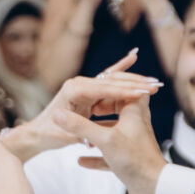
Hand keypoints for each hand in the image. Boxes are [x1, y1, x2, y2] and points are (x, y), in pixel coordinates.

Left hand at [3, 54, 159, 159]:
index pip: (104, 89)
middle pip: (111, 81)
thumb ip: (76, 132)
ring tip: (154, 82)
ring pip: (112, 80)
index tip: (143, 93)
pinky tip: (133, 56)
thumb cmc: (49, 134)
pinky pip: (107, 79)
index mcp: (73, 90)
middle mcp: (79, 83)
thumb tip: (86, 135)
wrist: (38, 132)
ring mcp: (83, 84)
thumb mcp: (64, 136)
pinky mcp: (87, 89)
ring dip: (133, 80)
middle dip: (134, 83)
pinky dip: (120, 68)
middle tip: (156, 85)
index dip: (125, 91)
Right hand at [52, 93, 166, 193]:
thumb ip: (80, 126)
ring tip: (78, 133)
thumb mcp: (104, 140)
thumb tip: (58, 113)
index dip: (111, 82)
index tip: (94, 82)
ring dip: (95, 132)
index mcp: (133, 112)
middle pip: (116, 108)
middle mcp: (134, 124)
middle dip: (99, 107)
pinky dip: (96, 156)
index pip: (126, 87)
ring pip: (111, 131)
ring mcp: (131, 143)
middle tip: (84, 106)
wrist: (155, 190)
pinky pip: (108, 154)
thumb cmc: (136, 161)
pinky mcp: (128, 160)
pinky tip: (82, 160)